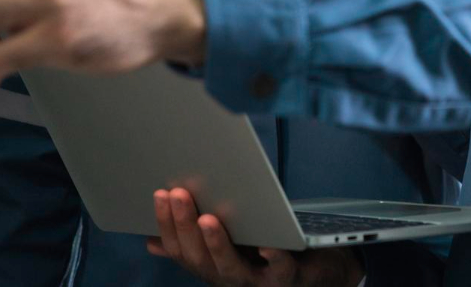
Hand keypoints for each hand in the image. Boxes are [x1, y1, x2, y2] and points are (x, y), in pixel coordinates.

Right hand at [147, 188, 363, 286]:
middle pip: (200, 260)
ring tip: (207, 217)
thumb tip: (152, 242)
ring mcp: (259, 283)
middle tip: (177, 193)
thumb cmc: (269, 253)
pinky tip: (266, 242)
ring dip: (217, 244)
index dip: (167, 225)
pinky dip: (274, 257)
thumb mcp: (229, 245)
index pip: (182, 251)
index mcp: (213, 269)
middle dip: (185, 226)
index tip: (159, 193)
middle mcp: (231, 281)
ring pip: (231, 270)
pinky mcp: (289, 278)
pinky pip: (280, 270)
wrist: (318, 276)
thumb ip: (195, 243)